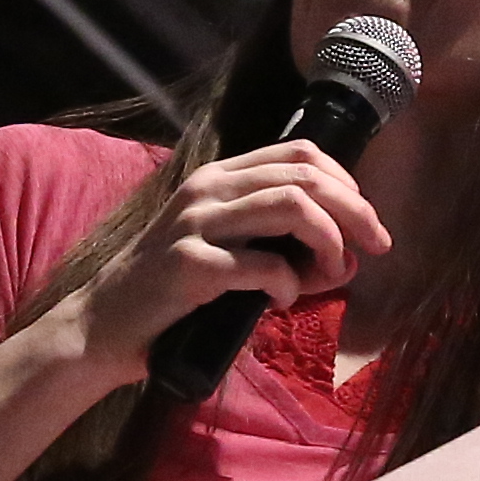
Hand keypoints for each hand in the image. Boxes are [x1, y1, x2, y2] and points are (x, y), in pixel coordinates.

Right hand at [68, 141, 389, 372]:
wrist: (102, 327)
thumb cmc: (171, 294)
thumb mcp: (223, 250)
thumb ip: (276, 244)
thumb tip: (346, 257)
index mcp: (219, 178)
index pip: (299, 153)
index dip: (346, 182)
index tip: (366, 221)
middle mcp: (207, 190)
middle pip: (305, 176)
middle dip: (355, 210)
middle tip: (376, 245)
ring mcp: (195, 224)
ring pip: (291, 206)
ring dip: (329, 242)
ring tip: (331, 274)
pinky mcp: (188, 265)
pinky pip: (264, 265)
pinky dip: (289, 284)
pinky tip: (281, 302)